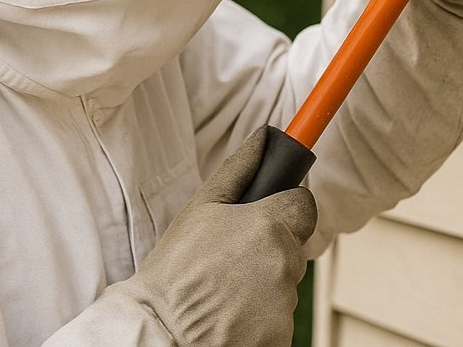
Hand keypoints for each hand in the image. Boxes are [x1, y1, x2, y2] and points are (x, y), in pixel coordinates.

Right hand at [112, 128, 315, 346]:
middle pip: (292, 248)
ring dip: (263, 287)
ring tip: (223, 294)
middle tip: (228, 265)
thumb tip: (266, 137)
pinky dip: (260, 320)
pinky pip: (279, 320)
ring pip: (284, 285)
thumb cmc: (173, 272)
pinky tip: (230, 319)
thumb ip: (238, 170)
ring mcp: (284, 304)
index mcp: (269, 226)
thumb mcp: (199, 211)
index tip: (265, 220)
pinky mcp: (280, 338)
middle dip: (269, 251)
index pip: (304, 206)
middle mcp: (284, 263)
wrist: (158, 335)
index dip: (285, 210)